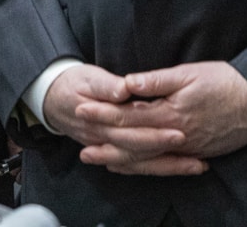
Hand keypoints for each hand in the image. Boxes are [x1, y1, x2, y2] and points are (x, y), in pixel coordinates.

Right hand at [41, 64, 195, 174]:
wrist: (51, 97)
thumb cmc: (74, 83)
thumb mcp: (89, 77)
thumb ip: (107, 85)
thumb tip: (124, 89)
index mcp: (100, 121)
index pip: (131, 132)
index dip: (155, 135)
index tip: (179, 134)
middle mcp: (104, 139)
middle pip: (138, 152)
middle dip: (168, 155)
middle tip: (195, 156)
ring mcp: (107, 147)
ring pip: (138, 163)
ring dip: (167, 166)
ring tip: (195, 166)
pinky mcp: (110, 149)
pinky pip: (133, 165)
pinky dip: (153, 168)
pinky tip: (173, 169)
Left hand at [76, 61, 246, 173]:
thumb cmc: (226, 82)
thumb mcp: (190, 73)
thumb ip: (157, 80)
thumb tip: (128, 82)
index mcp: (171, 113)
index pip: (129, 116)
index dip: (104, 112)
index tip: (82, 108)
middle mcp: (177, 137)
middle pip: (134, 143)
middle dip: (106, 143)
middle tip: (81, 147)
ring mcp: (187, 149)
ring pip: (148, 160)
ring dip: (122, 160)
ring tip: (100, 160)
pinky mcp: (197, 153)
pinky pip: (164, 165)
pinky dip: (145, 166)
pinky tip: (134, 165)